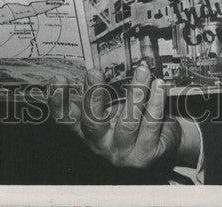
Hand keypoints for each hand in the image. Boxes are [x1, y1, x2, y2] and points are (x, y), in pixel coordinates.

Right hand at [49, 63, 196, 168]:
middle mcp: (101, 143)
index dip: (59, 102)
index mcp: (88, 129)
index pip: (67, 118)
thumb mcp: (114, 104)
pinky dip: (155, 103)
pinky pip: (150, 126)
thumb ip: (103, 90)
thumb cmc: (134, 118)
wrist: (164, 141)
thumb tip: (94, 67)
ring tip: (142, 71)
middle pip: (92, 123)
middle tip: (94, 72)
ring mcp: (122, 152)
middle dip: (92, 97)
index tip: (57, 80)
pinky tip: (158, 87)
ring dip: (135, 94)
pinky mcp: (145, 155)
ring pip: (127, 123)